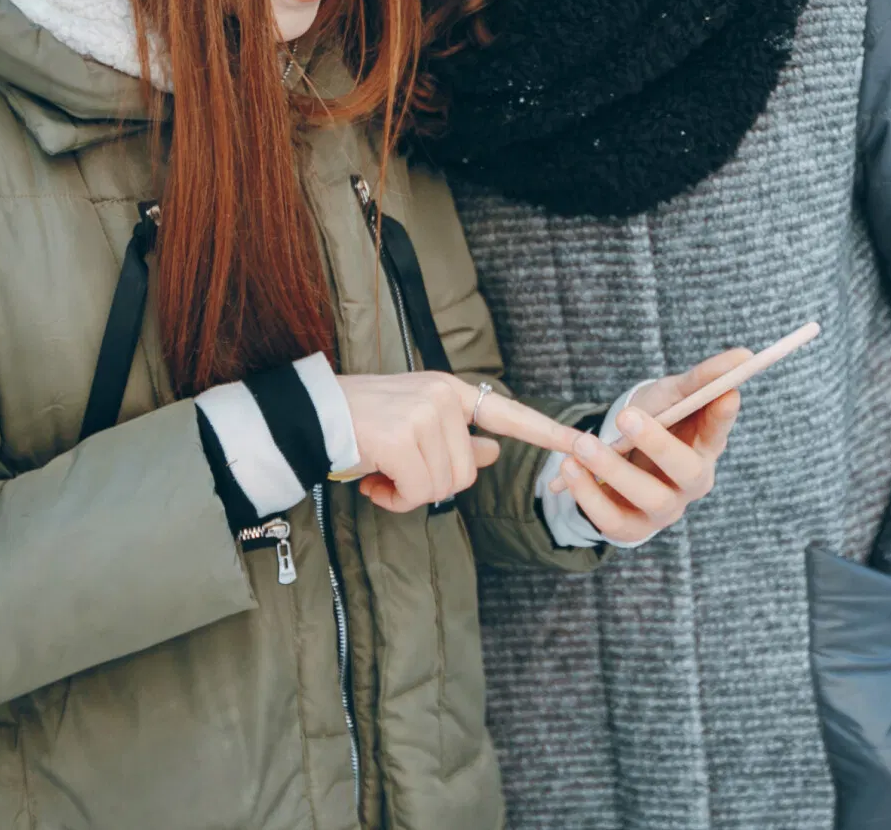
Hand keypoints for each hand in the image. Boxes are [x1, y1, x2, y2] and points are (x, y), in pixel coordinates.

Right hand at [336, 372, 582, 513]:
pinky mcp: (403, 438)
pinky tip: (372, 481)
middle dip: (430, 486)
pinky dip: (394, 498)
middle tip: (394, 476)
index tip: (581, 443)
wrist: (308, 416)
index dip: (547, 433)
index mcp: (450, 392)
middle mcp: (443, 398)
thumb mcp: (413, 426)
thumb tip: (495, 452)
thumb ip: (456, 439)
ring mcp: (424, 415)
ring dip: (409, 494)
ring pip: (443, 486)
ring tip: (380, 475)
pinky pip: (417, 491)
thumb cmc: (359, 424)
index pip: (508, 415)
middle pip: (467, 473)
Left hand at [546, 345, 749, 543]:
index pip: (719, 432)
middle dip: (658, 444)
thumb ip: (702, 378)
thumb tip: (744, 354)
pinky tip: (570, 469)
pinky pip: (613, 521)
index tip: (726, 391)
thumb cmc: (654, 420)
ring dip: (614, 470)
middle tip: (627, 417)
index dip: (722, 416)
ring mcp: (664, 509)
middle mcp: (691, 483)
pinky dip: (589, 496)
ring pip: (650, 498)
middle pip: (687, 471)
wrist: (620, 455)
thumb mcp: (671, 394)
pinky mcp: (633, 528)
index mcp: (705, 447)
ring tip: (582, 444)